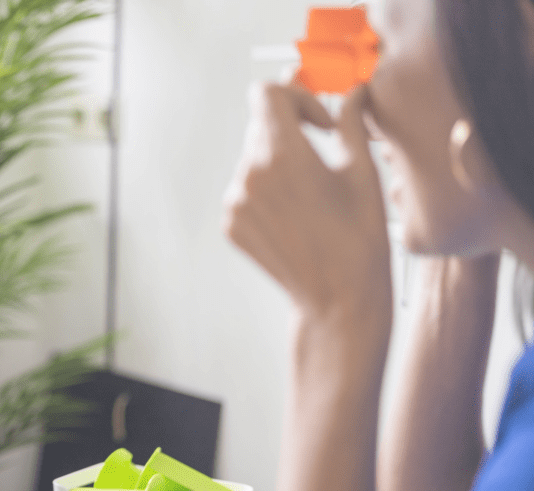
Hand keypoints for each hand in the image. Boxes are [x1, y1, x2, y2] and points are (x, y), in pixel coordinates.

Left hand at [223, 82, 391, 322]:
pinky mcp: (230, 222)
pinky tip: (296, 213)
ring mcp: (234, 201)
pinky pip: (244, 188)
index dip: (295, 96)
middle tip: (321, 149)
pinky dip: (266, 189)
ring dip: (278, 161)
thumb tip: (354, 92)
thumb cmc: (360, 238)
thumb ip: (349, 123)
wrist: (338, 298)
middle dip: (290, 129)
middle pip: (259, 125)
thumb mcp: (362, 173)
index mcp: (282, 154)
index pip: (266, 94)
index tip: (319, 121)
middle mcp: (249, 174)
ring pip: (252, 158)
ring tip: (312, 193)